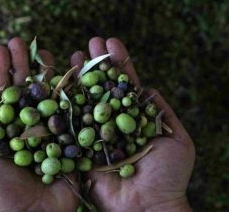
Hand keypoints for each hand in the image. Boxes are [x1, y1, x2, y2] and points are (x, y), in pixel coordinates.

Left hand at [0, 38, 77, 211]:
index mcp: (7, 133)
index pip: (4, 97)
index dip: (1, 74)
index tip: (0, 51)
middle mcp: (29, 129)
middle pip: (26, 91)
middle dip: (21, 66)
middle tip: (18, 42)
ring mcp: (51, 132)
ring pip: (48, 96)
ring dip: (45, 73)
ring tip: (42, 50)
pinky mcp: (71, 140)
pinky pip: (72, 113)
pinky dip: (71, 92)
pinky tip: (70, 72)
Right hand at [70, 37, 194, 211]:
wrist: (146, 206)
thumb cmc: (167, 176)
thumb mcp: (177, 139)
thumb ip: (161, 112)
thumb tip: (148, 88)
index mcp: (132, 119)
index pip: (123, 85)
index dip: (118, 64)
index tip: (111, 42)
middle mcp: (111, 122)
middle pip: (102, 88)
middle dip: (97, 64)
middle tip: (91, 42)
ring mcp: (93, 133)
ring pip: (85, 100)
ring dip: (80, 77)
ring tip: (74, 54)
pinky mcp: (79, 147)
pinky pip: (70, 123)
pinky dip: (65, 103)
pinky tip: (60, 82)